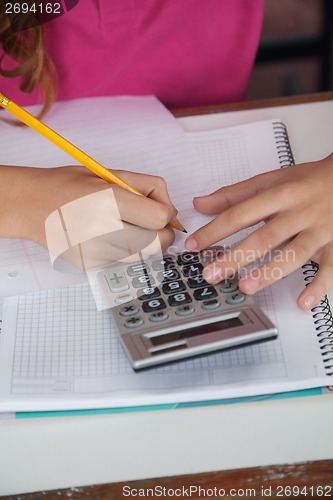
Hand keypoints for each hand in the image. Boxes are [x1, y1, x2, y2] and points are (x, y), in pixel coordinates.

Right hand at [1, 165, 175, 258]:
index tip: (160, 210)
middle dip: (163, 234)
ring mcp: (93, 251)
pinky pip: (123, 262)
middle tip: (153, 224)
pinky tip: (109, 237)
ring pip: (142, 256)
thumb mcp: (110, 174)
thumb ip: (147, 187)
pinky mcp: (89, 265)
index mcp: (107, 200)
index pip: (158, 218)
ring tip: (129, 227)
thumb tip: (171, 210)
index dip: (166, 214)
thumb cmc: (69, 186)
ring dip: (146, 244)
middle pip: (156, 244)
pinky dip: (125, 251)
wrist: (31, 205)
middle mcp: (100, 229)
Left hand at [185, 154, 332, 309]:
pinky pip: (330, 268)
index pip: (240, 214)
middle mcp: (298, 213)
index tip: (194, 246)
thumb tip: (200, 203)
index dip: (215, 230)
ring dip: (270, 272)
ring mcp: (319, 230)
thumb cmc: (307, 181)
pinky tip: (303, 301)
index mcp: (279, 195)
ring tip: (246, 287)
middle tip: (212, 275)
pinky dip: (318, 286)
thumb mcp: (270, 180)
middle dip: (236, 257)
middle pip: (264, 237)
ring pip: (294, 253)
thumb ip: (234, 195)